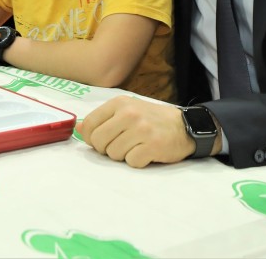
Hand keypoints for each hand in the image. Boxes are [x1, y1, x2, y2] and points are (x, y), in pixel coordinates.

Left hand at [76, 95, 197, 167]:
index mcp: (119, 103)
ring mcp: (141, 129)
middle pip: (98, 141)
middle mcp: (129, 114)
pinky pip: (131, 162)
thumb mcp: (127, 110)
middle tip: (121, 145)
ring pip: (114, 154)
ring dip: (123, 155)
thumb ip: (104, 119)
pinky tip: (147, 152)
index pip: (89, 125)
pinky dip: (137, 161)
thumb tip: (79, 129)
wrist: (186, 126)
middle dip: (106, 149)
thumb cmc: (152, 119)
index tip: (102, 140)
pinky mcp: (153, 146)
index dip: (91, 138)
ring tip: (136, 147)